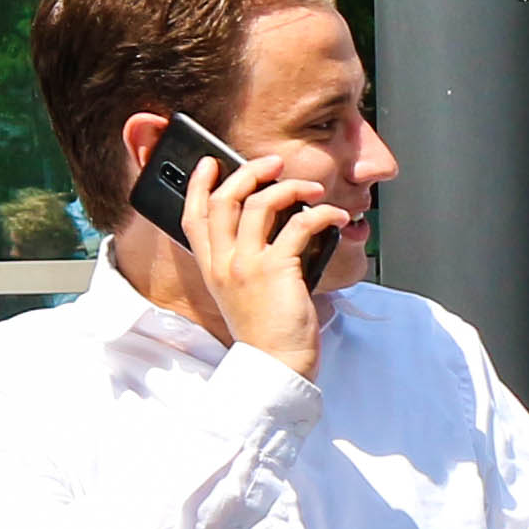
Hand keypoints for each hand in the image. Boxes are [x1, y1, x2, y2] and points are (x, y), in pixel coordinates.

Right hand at [182, 144, 340, 379]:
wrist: (276, 365)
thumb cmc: (268, 333)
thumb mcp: (242, 294)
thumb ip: (246, 262)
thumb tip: (277, 226)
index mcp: (212, 268)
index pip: (192, 216)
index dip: (197, 185)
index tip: (210, 163)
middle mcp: (224, 263)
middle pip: (224, 199)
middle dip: (248, 171)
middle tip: (273, 163)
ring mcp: (247, 264)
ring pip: (260, 203)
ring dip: (291, 187)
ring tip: (313, 189)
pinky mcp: (277, 269)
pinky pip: (299, 224)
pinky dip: (322, 214)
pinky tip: (336, 218)